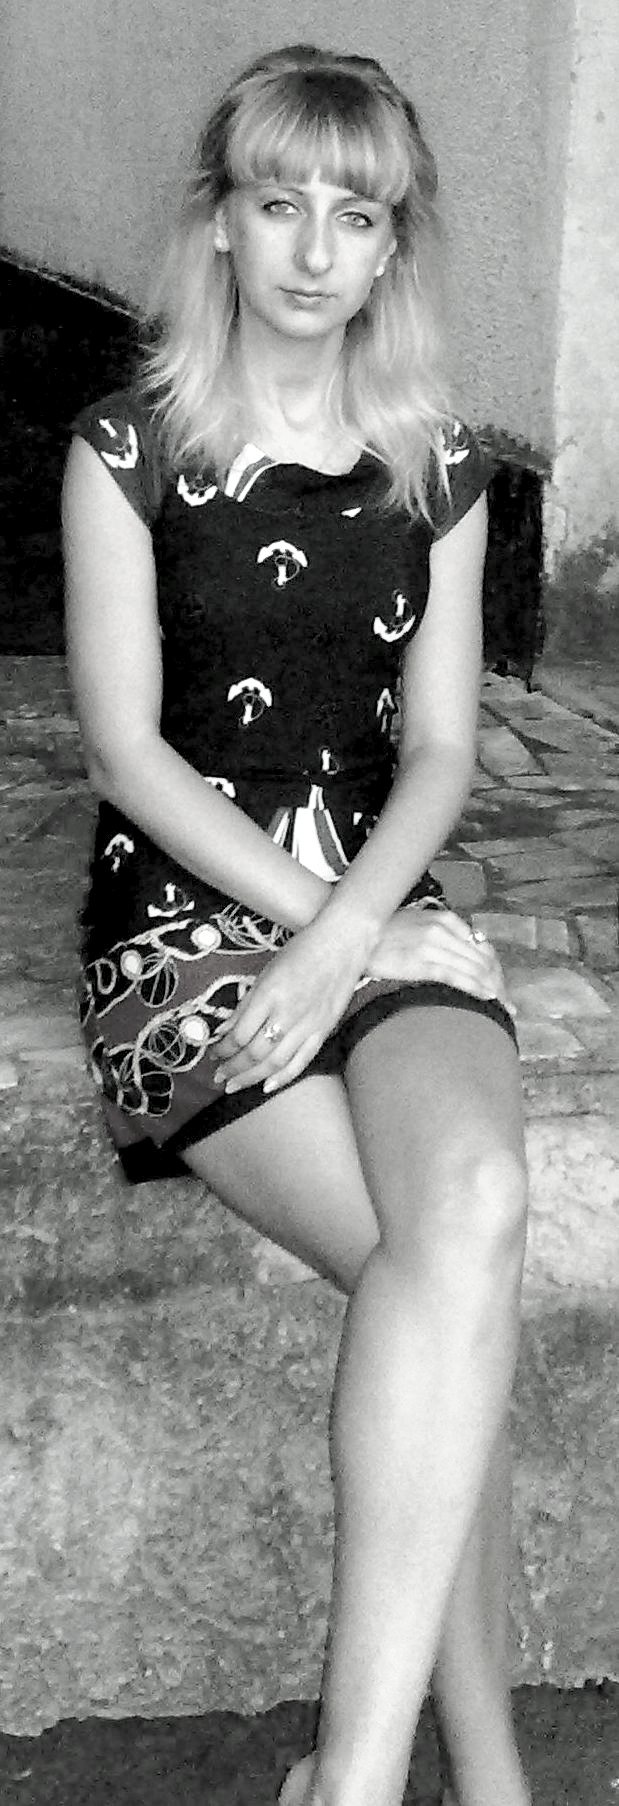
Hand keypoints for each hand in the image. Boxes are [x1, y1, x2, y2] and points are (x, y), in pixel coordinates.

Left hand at [211, 914, 367, 1096]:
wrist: (343, 943)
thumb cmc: (302, 952)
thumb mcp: (266, 972)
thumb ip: (246, 1004)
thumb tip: (225, 1031)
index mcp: (269, 994)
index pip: (240, 1034)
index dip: (223, 1049)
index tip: (214, 1053)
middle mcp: (287, 1013)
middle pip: (254, 1052)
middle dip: (233, 1068)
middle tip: (219, 1076)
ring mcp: (308, 1025)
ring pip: (275, 1062)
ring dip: (251, 1077)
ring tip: (235, 1085)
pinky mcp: (323, 1031)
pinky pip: (302, 1061)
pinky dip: (283, 1077)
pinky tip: (267, 1087)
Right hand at [367, 906, 508, 1005]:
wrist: (356, 934)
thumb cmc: (387, 932)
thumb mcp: (419, 923)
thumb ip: (442, 934)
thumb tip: (464, 951)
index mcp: (445, 918)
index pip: (481, 945)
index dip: (496, 968)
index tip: (502, 985)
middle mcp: (443, 929)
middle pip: (482, 958)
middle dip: (499, 982)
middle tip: (509, 1003)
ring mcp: (432, 945)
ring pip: (473, 968)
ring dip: (492, 988)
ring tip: (502, 1006)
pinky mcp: (421, 962)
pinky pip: (455, 976)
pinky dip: (475, 987)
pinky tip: (486, 997)